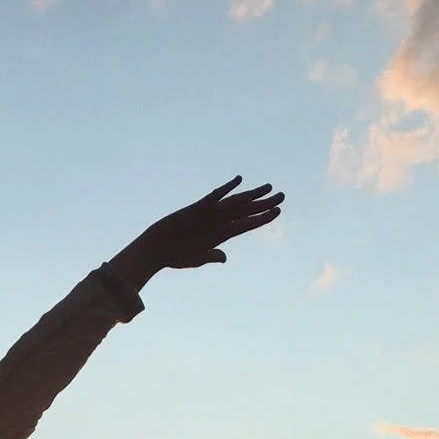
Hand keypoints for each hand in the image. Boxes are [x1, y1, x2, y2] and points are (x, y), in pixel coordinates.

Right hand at [110, 179, 282, 285]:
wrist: (156, 248)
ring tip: (269, 186)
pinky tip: (238, 180)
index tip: (278, 211)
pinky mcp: (198, 207)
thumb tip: (225, 258)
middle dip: (265, 202)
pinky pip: (216, 196)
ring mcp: (210, 213)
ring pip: (236, 201)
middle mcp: (219, 222)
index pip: (248, 224)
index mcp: (222, 235)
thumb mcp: (197, 258)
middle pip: (247, 210)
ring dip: (253, 194)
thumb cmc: (175, 256)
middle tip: (282, 195)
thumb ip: (212, 255)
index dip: (264, 217)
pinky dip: (226, 188)